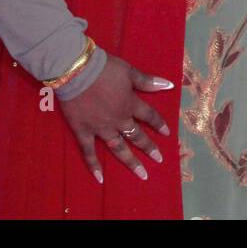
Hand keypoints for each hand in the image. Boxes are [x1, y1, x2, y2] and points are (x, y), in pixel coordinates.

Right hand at [59, 53, 174, 182]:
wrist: (77, 72)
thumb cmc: (104, 69)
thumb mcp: (129, 72)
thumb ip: (148, 81)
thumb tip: (169, 85)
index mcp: (130, 104)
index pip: (149, 116)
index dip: (159, 123)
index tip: (167, 133)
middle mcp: (118, 120)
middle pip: (136, 135)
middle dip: (149, 148)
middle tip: (159, 159)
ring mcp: (100, 128)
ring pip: (118, 147)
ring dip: (130, 161)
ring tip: (141, 174)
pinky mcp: (82, 132)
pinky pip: (88, 152)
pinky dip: (94, 165)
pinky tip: (100, 178)